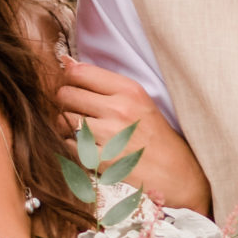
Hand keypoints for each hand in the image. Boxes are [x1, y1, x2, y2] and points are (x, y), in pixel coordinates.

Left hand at [57, 61, 211, 213]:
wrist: (174, 173)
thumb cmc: (155, 135)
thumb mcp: (138, 100)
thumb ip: (104, 83)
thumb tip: (67, 64)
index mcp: (129, 90)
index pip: (79, 72)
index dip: (69, 79)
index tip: (74, 86)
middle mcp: (118, 109)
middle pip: (66, 94)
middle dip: (65, 102)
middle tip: (76, 110)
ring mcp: (108, 135)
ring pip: (63, 120)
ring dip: (66, 125)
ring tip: (83, 130)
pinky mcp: (101, 160)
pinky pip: (68, 144)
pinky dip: (73, 146)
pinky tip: (89, 147)